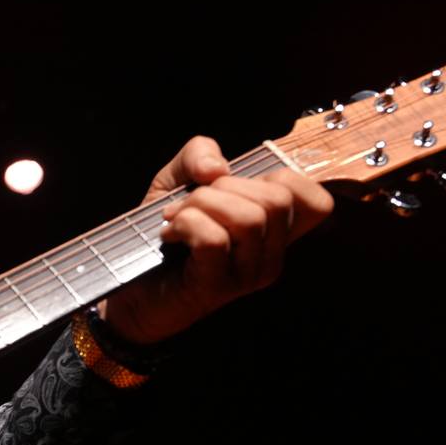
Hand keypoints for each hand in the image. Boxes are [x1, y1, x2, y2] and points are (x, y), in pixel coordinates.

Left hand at [99, 135, 334, 346]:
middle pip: (278, 199)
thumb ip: (200, 154)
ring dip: (202, 204)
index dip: (279, 176)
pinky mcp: (217, 287)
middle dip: (224, 186)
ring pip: (249, 218)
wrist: (129, 290)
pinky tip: (169, 234)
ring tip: (176, 218)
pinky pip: (213, 239)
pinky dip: (185, 224)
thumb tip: (217, 167)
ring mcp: (248, 275)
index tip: (233, 187)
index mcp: (274, 232)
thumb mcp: (179, 180)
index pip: (316, 202)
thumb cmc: (162, 233)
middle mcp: (271, 256)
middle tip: (190, 202)